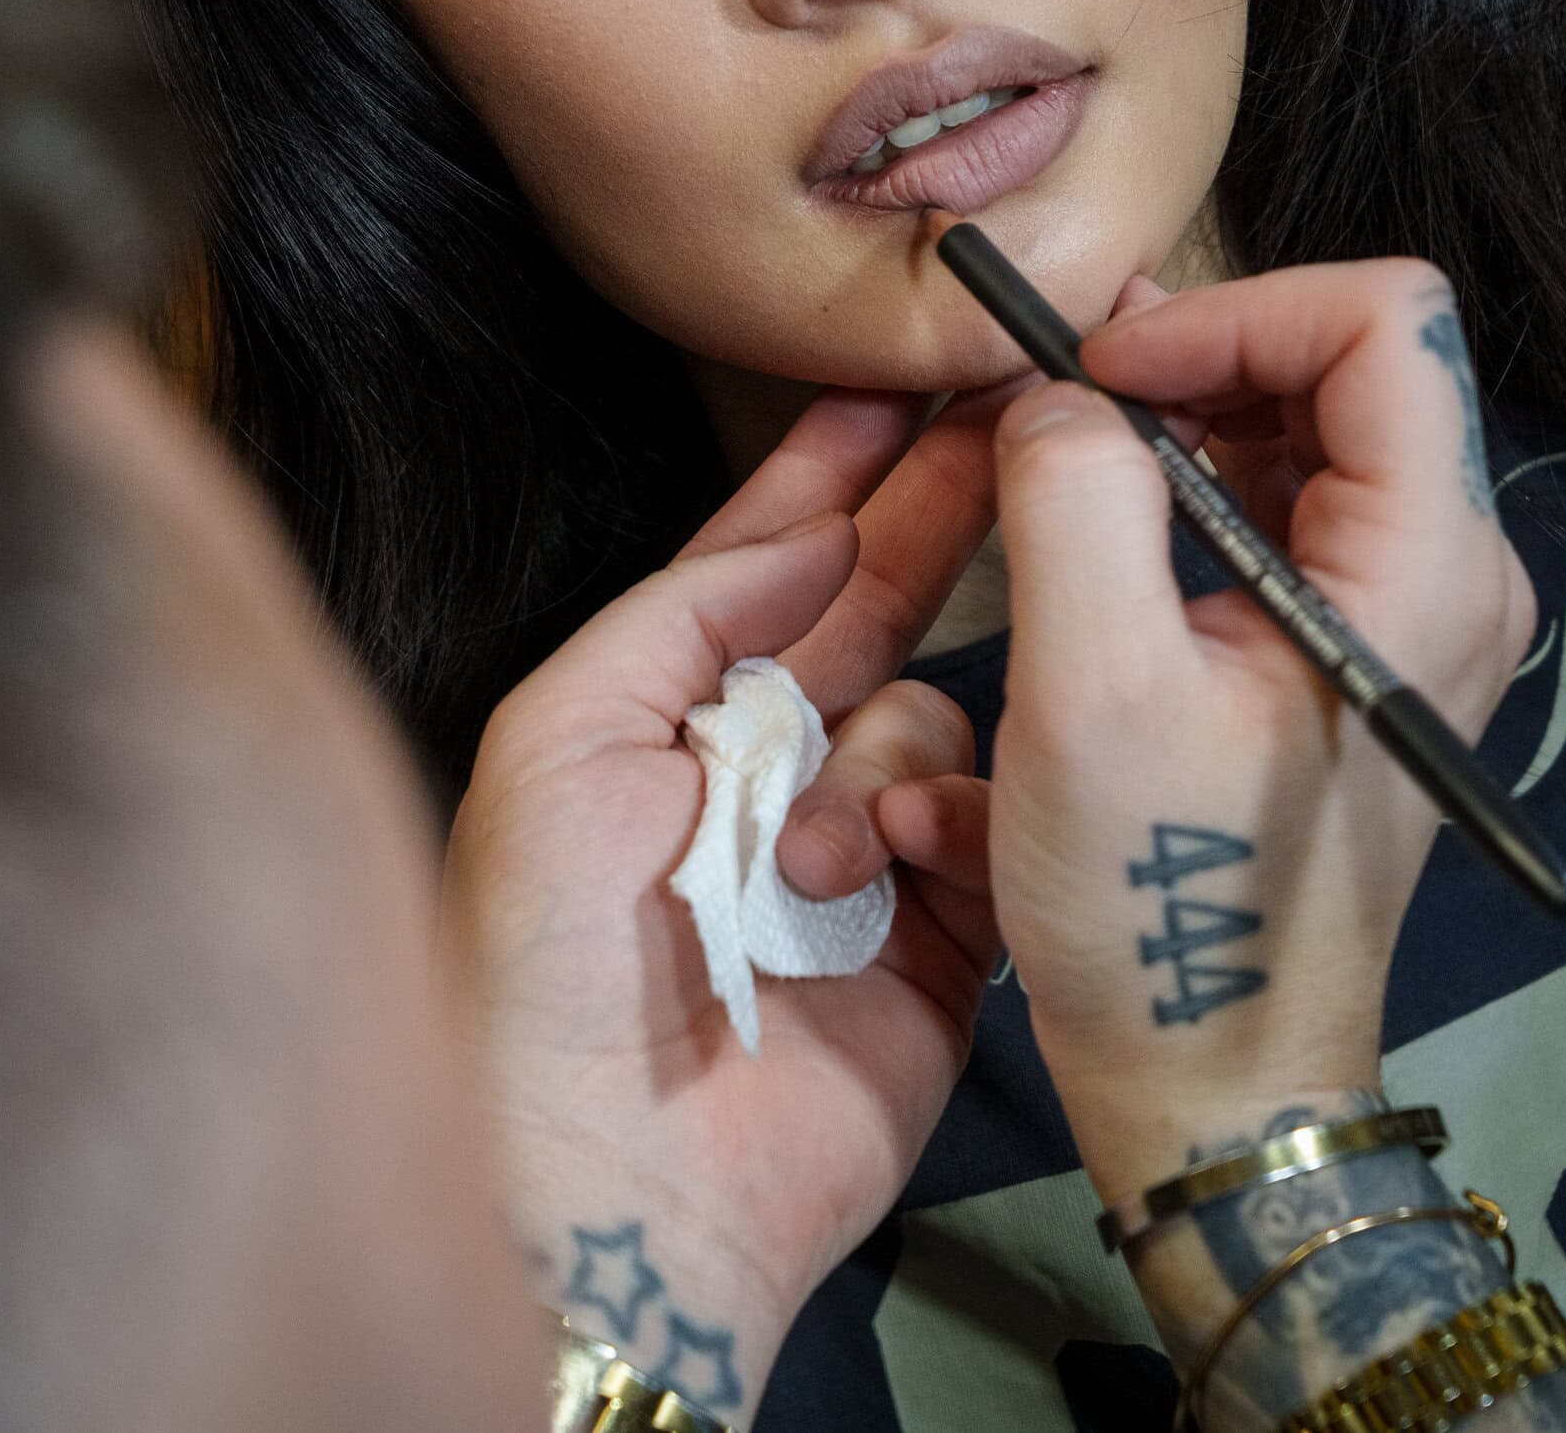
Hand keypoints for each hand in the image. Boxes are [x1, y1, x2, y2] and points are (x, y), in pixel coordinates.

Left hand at [445, 384, 1018, 1424]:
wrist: (608, 1182)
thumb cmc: (550, 953)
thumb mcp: (566, 738)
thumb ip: (686, 610)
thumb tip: (813, 530)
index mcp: (678, 716)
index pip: (771, 564)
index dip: (833, 471)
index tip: (899, 383)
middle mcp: (776, 772)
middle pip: (880, 612)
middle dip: (936, 516)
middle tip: (1016, 412)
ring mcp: (863, 857)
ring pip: (935, 727)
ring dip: (885, 761)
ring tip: (813, 851)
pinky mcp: (941, 947)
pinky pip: (987, 842)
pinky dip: (954, 843)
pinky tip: (892, 872)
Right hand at [886, 258, 1535, 1204]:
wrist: (1210, 1073)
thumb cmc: (1161, 898)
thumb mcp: (1091, 688)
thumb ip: (1075, 497)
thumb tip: (1056, 388)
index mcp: (1423, 567)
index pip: (1376, 321)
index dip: (1228, 310)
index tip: (1099, 370)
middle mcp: (1444, 571)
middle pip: (1342, 363)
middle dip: (1192, 354)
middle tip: (1055, 394)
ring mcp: (1404, 613)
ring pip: (1305, 426)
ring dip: (1175, 419)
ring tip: (1054, 457)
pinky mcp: (1348, 649)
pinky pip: (1280, 505)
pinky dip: (1183, 486)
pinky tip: (1090, 535)